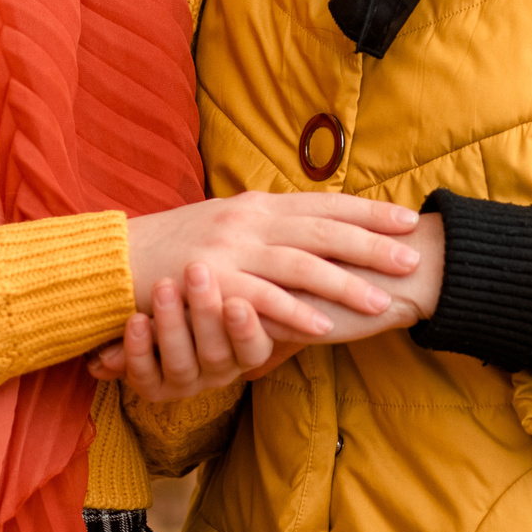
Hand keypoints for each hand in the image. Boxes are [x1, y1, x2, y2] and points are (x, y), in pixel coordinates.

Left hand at [87, 268, 277, 401]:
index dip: (245, 330)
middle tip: (197, 269)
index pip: (255, 348)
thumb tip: (319, 277)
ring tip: (163, 286)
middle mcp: (220, 369)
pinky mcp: (154, 386)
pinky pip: (145, 377)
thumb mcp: (248, 283)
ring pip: (181, 364)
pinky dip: (139, 351)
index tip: (236, 302)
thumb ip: (265, 280)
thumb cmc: (221, 287)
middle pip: (217, 352)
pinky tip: (135, 319)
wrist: (169, 301)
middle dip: (205, 312)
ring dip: (171, 325)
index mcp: (248, 349)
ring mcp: (187, 380)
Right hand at [125, 192, 419, 340]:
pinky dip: (295, 312)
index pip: (323, 203)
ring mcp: (231, 249)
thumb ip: (267, 226)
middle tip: (413, 257)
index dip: (367, 212)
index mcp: (256, 204)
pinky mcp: (212, 281)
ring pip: (300, 263)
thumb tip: (310, 229)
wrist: (117, 259)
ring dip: (344, 282)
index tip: (406, 220)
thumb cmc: (174, 247)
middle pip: (323, 229)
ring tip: (381, 300)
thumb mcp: (226, 224)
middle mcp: (249, 220)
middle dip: (372, 243)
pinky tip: (324, 327)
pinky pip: (262, 298)